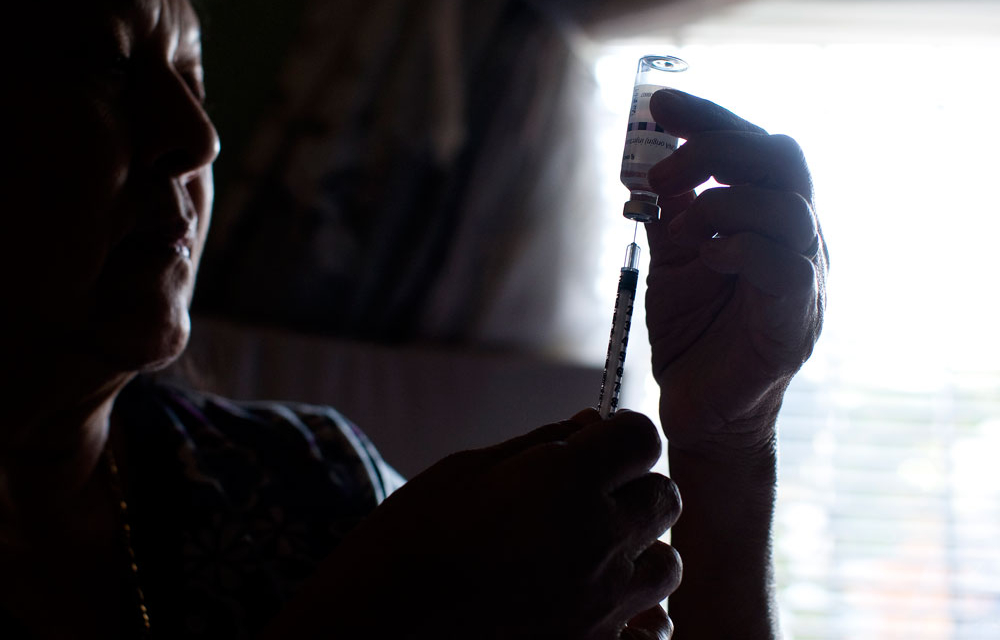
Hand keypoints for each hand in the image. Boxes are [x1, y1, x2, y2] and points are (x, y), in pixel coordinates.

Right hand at [266, 410, 681, 638]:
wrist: (375, 637)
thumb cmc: (407, 546)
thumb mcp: (463, 472)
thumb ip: (537, 446)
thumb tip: (588, 426)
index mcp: (565, 483)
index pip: (643, 437)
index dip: (623, 435)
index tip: (599, 444)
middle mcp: (599, 542)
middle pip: (665, 498)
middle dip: (635, 488)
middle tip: (589, 498)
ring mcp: (604, 607)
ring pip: (668, 566)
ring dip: (639, 552)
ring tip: (592, 556)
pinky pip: (654, 629)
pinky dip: (638, 616)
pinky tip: (597, 608)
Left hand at [644, 90, 825, 456]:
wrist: (700, 409)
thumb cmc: (693, 332)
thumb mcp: (674, 260)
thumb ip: (673, 215)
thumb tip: (648, 165)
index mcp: (770, 217)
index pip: (755, 146)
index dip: (710, 117)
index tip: (659, 104)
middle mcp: (799, 239)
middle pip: (782, 158)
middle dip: (716, 149)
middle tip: (665, 174)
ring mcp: (805, 279)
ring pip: (788, 207)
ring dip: (723, 201)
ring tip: (683, 224)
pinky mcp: (794, 322)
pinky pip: (786, 267)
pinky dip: (742, 248)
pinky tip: (709, 257)